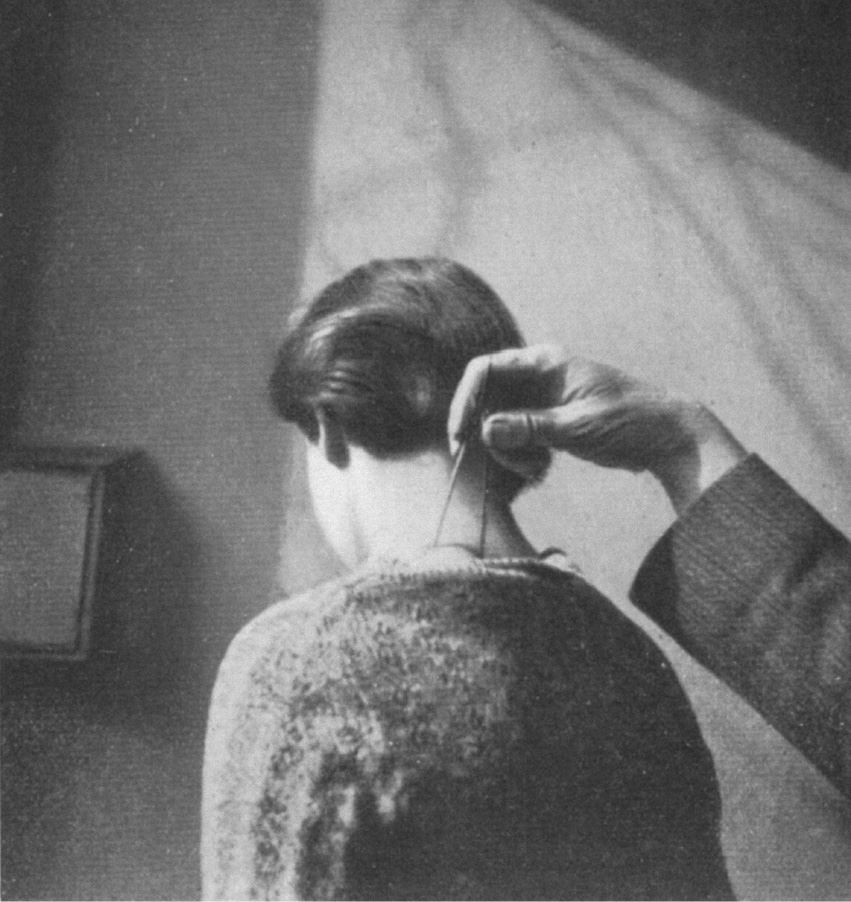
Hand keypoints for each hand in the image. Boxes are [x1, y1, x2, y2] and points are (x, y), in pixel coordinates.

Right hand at [448, 345, 746, 513]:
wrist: (666, 435)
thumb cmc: (629, 420)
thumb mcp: (578, 426)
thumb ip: (530, 427)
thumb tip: (485, 429)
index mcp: (545, 362)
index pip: (486, 370)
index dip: (466, 400)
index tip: (461, 435)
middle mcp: (537, 376)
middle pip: (487, 401)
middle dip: (491, 436)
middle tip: (510, 464)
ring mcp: (540, 399)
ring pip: (499, 425)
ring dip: (508, 452)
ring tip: (538, 469)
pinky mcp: (546, 421)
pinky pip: (515, 438)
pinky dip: (520, 457)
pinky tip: (542, 469)